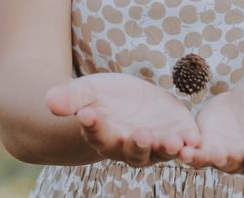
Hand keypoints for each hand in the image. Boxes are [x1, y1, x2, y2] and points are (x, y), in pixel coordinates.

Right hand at [45, 73, 201, 167]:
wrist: (130, 100)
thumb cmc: (104, 98)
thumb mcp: (88, 91)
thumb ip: (71, 99)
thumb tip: (48, 100)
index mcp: (105, 137)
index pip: (98, 134)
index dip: (94, 126)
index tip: (88, 114)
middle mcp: (130, 147)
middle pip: (133, 151)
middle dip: (137, 144)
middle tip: (138, 134)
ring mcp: (156, 144)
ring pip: (161, 151)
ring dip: (167, 148)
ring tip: (172, 141)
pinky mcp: (178, 134)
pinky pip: (186, 143)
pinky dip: (190, 143)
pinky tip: (194, 138)